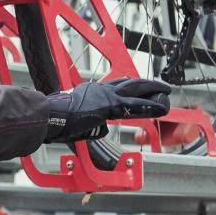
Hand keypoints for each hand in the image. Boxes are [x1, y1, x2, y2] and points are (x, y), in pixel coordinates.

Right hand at [44, 78, 171, 142]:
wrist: (49, 116)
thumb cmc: (55, 121)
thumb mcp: (76, 122)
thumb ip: (92, 125)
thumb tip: (102, 130)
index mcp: (90, 91)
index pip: (114, 86)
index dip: (129, 86)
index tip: (138, 87)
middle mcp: (99, 89)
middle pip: (128, 84)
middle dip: (146, 85)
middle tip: (159, 87)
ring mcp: (105, 95)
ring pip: (135, 91)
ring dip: (152, 92)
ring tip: (166, 94)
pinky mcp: (109, 105)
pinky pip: (135, 105)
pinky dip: (149, 106)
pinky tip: (160, 107)